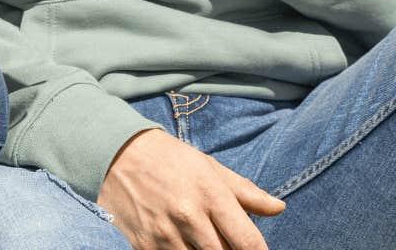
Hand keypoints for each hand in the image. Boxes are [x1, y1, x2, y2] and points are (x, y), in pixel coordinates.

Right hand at [97, 128, 284, 249]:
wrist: (117, 154)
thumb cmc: (170, 159)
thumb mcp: (209, 167)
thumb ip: (245, 192)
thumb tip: (278, 208)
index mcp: (210, 193)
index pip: (247, 242)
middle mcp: (188, 216)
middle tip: (226, 243)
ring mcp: (164, 234)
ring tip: (203, 240)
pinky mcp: (143, 246)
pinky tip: (183, 244)